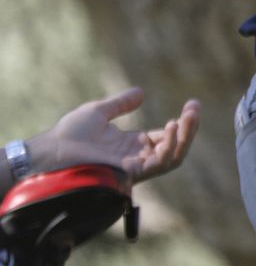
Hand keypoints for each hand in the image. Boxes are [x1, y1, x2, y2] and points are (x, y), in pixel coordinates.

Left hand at [31, 88, 201, 183]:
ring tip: (189, 115)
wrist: (50, 151)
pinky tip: (173, 126)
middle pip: (175, 147)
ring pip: (173, 156)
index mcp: (132, 145)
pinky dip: (170, 145)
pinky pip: (159, 162)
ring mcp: (135, 166)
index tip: (192, 104)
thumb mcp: (99, 111)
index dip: (182, 123)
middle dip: (190, 128)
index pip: (166, 137)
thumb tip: (141, 93)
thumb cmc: (68, 134)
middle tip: (196, 107)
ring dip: (185, 136)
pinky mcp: (130, 171)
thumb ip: (121, 104)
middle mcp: (137, 157)